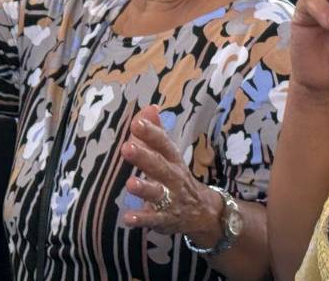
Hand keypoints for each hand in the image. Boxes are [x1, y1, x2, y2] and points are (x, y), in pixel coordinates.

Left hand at [121, 105, 225, 247]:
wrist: (202, 212)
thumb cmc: (177, 176)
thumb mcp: (170, 154)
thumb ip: (156, 132)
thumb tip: (149, 107)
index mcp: (173, 159)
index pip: (163, 143)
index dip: (151, 133)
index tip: (137, 123)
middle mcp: (173, 178)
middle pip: (159, 166)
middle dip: (144, 157)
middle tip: (126, 147)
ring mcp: (170, 199)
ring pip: (157, 193)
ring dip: (144, 189)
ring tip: (130, 183)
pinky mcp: (164, 219)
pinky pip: (153, 220)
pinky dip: (141, 219)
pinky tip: (127, 218)